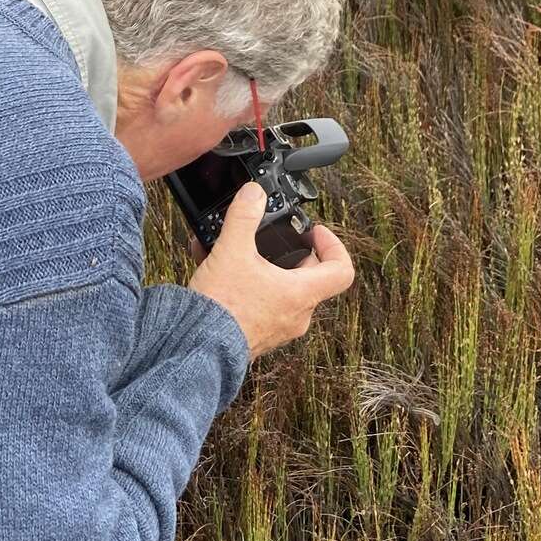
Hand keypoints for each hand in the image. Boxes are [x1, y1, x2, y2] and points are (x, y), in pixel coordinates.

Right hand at [186, 182, 355, 360]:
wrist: (198, 348)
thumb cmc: (222, 307)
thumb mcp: (232, 250)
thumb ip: (244, 216)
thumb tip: (254, 193)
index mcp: (301, 294)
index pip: (342, 270)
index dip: (334, 245)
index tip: (314, 232)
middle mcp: (296, 314)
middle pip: (310, 278)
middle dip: (291, 254)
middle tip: (272, 240)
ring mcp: (278, 328)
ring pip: (282, 290)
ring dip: (263, 269)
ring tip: (234, 253)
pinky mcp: (257, 334)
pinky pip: (261, 304)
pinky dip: (248, 286)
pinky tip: (219, 271)